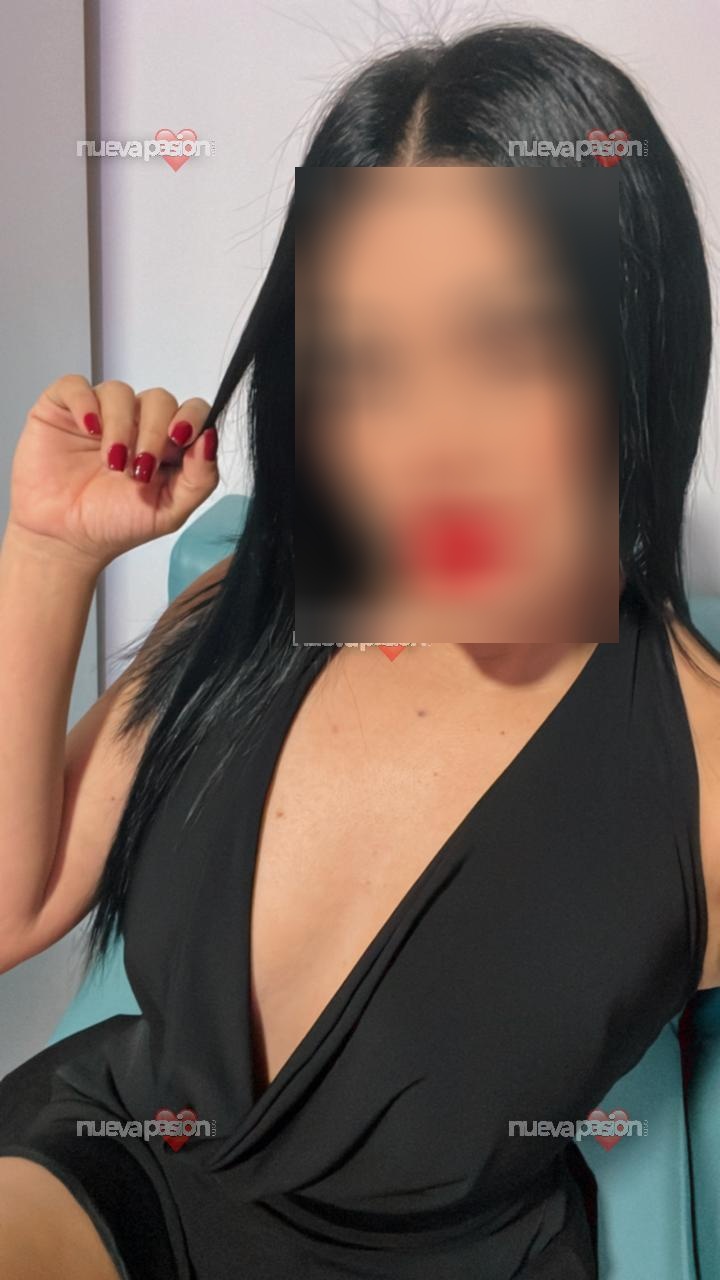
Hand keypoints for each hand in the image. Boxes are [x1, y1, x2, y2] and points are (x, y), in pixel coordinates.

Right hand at [6, 375, 218, 569]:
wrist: (67, 538)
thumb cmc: (116, 523)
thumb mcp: (169, 510)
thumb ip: (200, 478)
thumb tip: (211, 438)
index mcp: (169, 443)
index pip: (192, 410)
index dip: (192, 418)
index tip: (180, 438)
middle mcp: (137, 421)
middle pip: (159, 399)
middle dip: (154, 432)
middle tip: (141, 468)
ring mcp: (101, 412)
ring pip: (120, 392)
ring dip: (120, 426)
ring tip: (112, 463)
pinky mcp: (64, 409)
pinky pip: (76, 386)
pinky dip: (84, 403)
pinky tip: (88, 429)